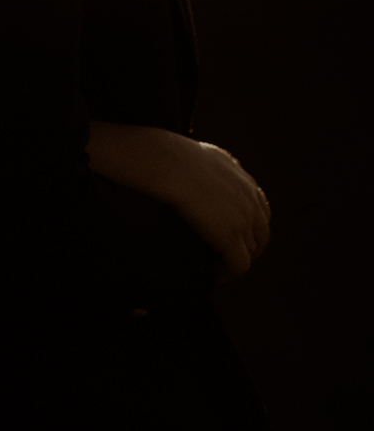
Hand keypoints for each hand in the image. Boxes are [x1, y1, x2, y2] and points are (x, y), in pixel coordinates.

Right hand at [166, 141, 271, 282]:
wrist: (169, 163)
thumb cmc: (176, 156)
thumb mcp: (209, 154)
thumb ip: (223, 164)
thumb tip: (222, 165)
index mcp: (246, 182)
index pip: (261, 212)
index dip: (251, 228)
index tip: (234, 236)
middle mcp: (251, 200)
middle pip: (261, 236)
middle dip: (249, 249)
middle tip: (228, 258)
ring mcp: (244, 220)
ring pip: (250, 252)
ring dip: (235, 261)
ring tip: (218, 269)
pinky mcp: (231, 237)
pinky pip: (239, 266)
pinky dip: (228, 274)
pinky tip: (213, 276)